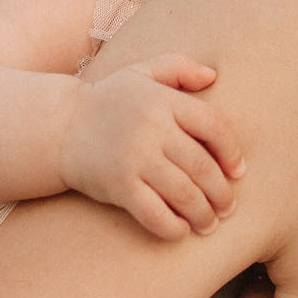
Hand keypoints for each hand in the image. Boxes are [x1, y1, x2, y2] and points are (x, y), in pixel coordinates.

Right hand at [58, 54, 245, 239]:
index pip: (215, 126)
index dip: (232, 152)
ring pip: (185, 194)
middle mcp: (153, 129)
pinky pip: (155, 214)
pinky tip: (181, 230)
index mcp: (164, 101)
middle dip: (222, 193)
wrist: (60, 127)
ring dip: (204, 214)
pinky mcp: (119, 186)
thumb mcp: (141, 72)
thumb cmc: (109, 100)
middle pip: (203, 167)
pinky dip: (174, 227)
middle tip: (227, 207)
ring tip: (209, 223)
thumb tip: (213, 75)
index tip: (237, 171)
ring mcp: (135, 158)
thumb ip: (178, 67)